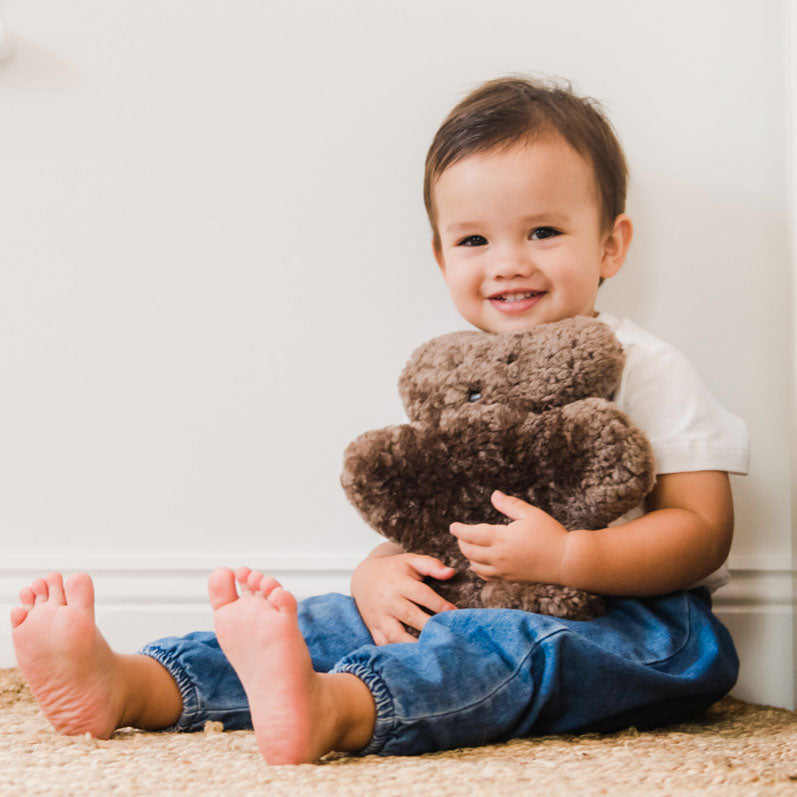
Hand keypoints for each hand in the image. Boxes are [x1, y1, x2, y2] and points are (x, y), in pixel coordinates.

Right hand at [351, 552, 456, 643]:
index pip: (422, 594)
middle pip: (410, 616)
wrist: (364, 577)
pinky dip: (395, 652)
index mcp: (399, 582)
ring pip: (395, 634)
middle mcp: (388, 600)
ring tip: (431, 651)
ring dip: (413, 644)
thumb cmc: (393, 569)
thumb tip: (450, 573)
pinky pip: (383, 643)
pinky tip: (411, 659)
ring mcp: (379, 616)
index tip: (455, 613)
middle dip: (430, 626)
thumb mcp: (410, 560)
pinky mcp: (373, 628)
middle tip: (447, 636)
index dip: (440, 604)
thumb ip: (431, 564)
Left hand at [450, 490, 568, 582]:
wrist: (567, 561)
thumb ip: (510, 505)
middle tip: (459, 534)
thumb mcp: (531, 514)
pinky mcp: (511, 580)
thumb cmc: (551, 534)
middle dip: (461, 542)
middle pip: (469, 552)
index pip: (472, 534)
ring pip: (476, 566)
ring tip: (468, 547)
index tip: (452, 526)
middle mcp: (499, 557)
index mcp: (502, 538)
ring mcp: (504, 571)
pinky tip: (479, 564)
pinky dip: (478, 570)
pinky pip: (487, 577)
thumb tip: (494, 495)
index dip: (459, 530)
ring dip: (469, 557)